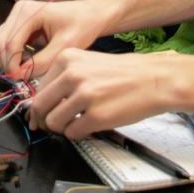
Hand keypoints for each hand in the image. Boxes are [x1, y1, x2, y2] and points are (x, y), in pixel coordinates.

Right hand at [0, 0, 114, 77]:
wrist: (91, 15)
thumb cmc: (82, 27)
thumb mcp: (64, 47)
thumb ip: (41, 62)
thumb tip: (20, 77)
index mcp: (28, 12)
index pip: (9, 42)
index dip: (11, 65)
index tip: (20, 81)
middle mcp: (18, 10)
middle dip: (6, 63)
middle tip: (19, 80)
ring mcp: (16, 15)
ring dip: (5, 60)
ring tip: (21, 72)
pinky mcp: (18, 23)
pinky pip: (4, 41)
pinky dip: (9, 55)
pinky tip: (23, 64)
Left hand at [26, 49, 193, 137]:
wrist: (155, 79)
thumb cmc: (124, 73)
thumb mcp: (88, 64)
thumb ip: (63, 80)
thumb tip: (40, 107)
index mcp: (67, 58)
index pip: (38, 89)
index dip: (40, 106)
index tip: (44, 114)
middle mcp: (72, 75)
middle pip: (40, 107)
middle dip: (45, 121)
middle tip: (55, 124)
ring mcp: (84, 96)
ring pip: (53, 123)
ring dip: (63, 128)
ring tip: (78, 123)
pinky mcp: (96, 116)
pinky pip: (73, 133)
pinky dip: (79, 134)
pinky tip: (92, 126)